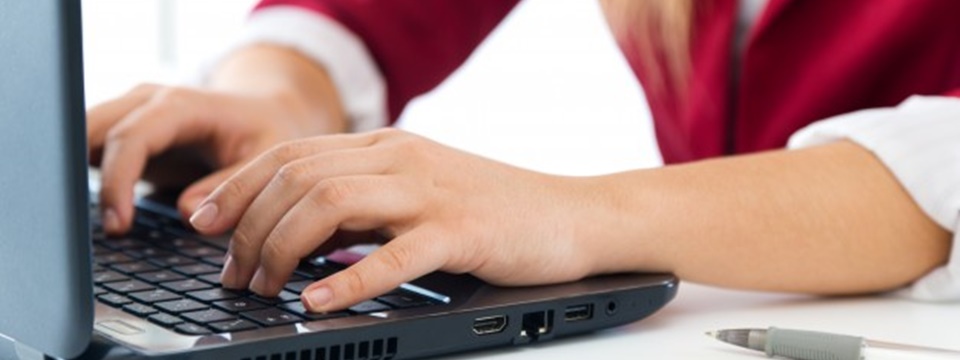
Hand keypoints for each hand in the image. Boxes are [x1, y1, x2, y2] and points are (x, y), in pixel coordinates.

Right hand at [88, 83, 342, 233]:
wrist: (265, 114)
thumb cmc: (267, 132)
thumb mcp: (266, 157)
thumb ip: (232, 185)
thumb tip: (191, 214)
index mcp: (181, 106)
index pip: (131, 137)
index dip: (117, 181)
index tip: (119, 223)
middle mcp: (147, 103)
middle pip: (91, 130)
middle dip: (82, 176)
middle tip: (94, 230)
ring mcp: (132, 115)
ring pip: (81, 137)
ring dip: (75, 176)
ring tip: (87, 224)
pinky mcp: (125, 134)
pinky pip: (89, 150)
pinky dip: (83, 177)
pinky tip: (93, 212)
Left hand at [191, 129, 609, 311]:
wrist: (572, 215)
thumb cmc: (493, 211)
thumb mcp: (419, 193)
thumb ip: (365, 204)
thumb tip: (300, 235)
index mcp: (386, 145)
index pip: (290, 154)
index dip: (237, 187)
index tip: (202, 222)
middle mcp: (401, 158)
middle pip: (297, 178)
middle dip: (247, 228)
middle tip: (230, 274)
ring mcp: (430, 191)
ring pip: (329, 206)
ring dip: (281, 250)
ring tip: (263, 290)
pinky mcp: (460, 231)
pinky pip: (391, 256)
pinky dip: (346, 281)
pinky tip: (318, 303)